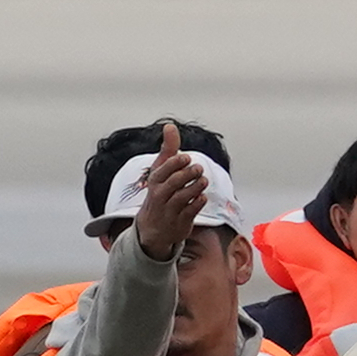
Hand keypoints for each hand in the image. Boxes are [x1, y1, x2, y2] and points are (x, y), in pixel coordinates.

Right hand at [130, 121, 207, 261]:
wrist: (153, 228)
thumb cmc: (159, 194)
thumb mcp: (161, 171)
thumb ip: (168, 150)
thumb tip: (170, 127)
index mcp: (155, 181)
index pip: (163, 170)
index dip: (175, 163)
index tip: (186, 157)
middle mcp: (160, 196)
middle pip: (173, 183)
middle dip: (186, 175)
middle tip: (198, 168)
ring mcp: (170, 210)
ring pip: (181, 198)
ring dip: (194, 188)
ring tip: (203, 181)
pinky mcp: (180, 222)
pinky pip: (189, 212)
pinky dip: (197, 203)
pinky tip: (203, 196)